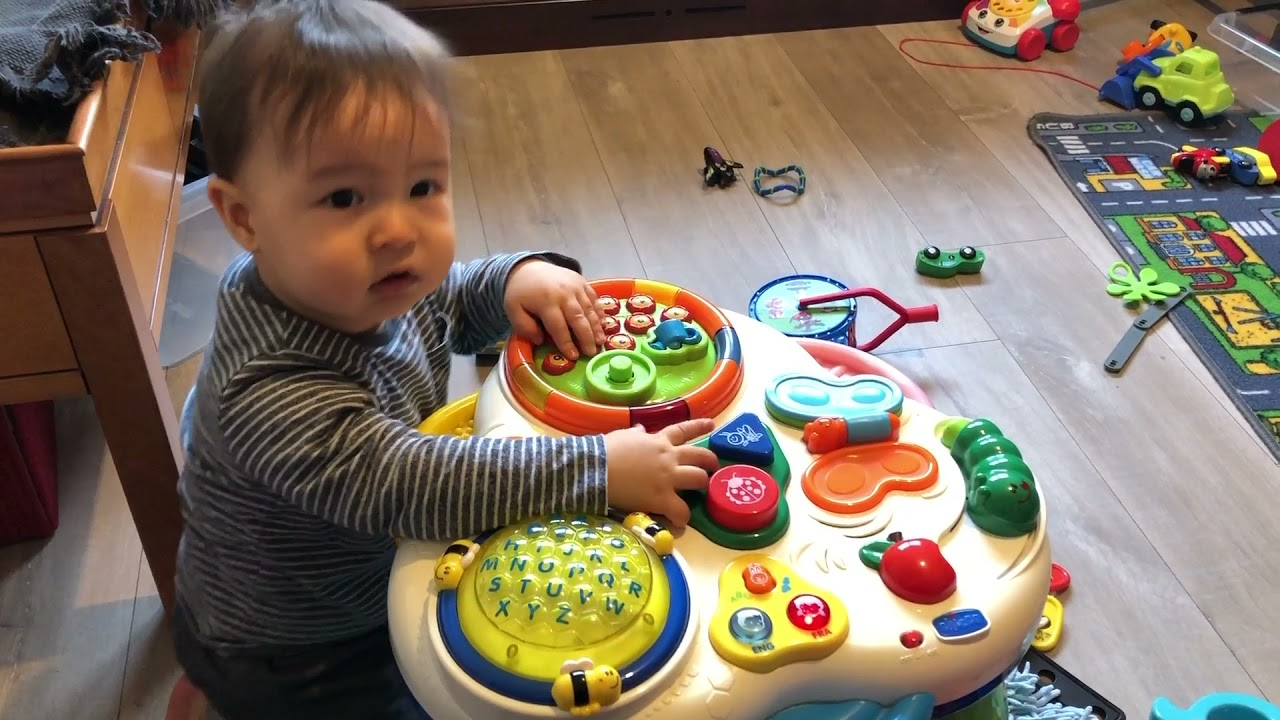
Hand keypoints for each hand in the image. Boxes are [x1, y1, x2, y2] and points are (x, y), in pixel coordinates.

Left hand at [505, 260, 605, 358]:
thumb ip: (524, 327)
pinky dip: (599, 312)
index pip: (559, 327)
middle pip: (578, 319)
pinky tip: (603, 325)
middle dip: (586, 337)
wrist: (528, 268)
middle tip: (592, 353)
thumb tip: (541, 340)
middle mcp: (564, 294)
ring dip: (596, 327)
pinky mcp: (582, 282)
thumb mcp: (513, 309)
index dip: (566, 343)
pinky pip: (594, 299)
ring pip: (589, 310)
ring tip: (600, 342)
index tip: (573, 356)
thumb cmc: (521, 293)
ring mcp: (575, 286)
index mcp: (546, 302)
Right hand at [604, 419, 718, 527]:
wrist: (595, 468)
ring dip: (701, 487)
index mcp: (658, 441)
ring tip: (699, 497)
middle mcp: (669, 457)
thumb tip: (641, 430)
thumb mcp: (622, 436)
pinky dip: (682, 518)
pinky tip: (680, 524)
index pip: (683, 430)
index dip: (699, 426)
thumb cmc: (605, 451)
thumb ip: (635, 435)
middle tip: (712, 468)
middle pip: (700, 456)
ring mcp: (668, 477)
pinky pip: (681, 511)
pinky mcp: (661, 498)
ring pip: (699, 479)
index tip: (711, 424)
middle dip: (710, 462)